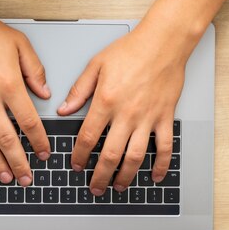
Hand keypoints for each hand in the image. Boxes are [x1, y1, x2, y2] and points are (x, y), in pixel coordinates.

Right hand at [0, 9, 50, 185]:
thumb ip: (35, 70)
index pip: (29, 122)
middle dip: (20, 163)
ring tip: (6, 178)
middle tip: (27, 178)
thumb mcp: (18, 44)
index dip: (39, 142)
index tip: (44, 154)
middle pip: (8, 140)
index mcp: (9, 85)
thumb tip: (45, 93)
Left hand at [58, 25, 186, 195]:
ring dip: (125, 176)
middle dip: (100, 176)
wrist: (163, 42)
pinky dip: (161, 164)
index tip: (77, 165)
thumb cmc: (131, 50)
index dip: (80, 156)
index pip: (88, 138)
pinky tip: (155, 176)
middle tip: (95, 187)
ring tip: (118, 186)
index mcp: (106, 102)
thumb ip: (79, 91)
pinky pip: (164, 146)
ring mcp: (147, 118)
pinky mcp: (165, 117)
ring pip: (135, 156)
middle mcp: (126, 114)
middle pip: (110, 154)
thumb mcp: (96, 65)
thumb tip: (64, 109)